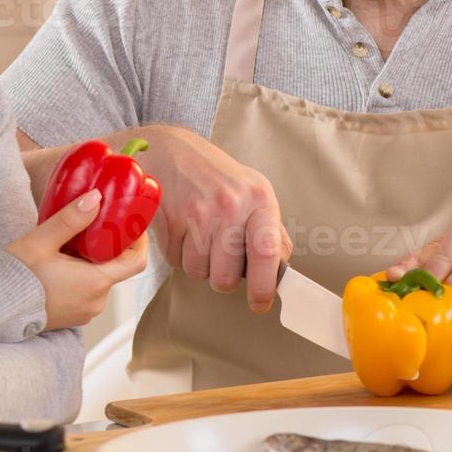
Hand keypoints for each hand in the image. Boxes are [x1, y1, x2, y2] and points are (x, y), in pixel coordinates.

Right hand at [4, 190, 149, 329]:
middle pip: (116, 268)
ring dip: (92, 260)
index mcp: (94, 284)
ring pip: (100, 279)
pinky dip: (82, 275)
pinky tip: (62, 261)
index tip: (132, 222)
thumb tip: (96, 198)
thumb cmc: (13, 279)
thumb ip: (70, 220)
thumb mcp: (40, 241)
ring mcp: (85, 312)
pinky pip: (87, 291)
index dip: (139, 240)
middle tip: (93, 224)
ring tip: (71, 243)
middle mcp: (95, 302)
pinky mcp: (72, 317)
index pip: (136, 261)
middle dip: (108, 246)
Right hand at [139, 127, 291, 313]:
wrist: (169, 149)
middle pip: (226, 277)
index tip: (260, 302)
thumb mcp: (252, 191)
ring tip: (199, 234)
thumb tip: (281, 269)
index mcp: (259, 198)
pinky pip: (175, 261)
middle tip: (220, 256)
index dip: (264, 287)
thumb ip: (270, 229)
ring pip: (199, 273)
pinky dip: (178, 253)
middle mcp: (230, 205)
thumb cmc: (214, 174)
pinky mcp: (170, 219)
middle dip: (222, 277)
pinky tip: (182, 229)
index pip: (267, 253)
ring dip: (199, 263)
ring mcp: (198, 213)